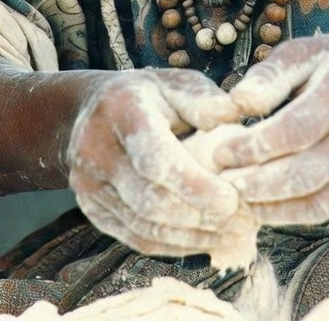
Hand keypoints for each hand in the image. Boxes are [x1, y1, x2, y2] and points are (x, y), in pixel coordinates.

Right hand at [67, 67, 240, 256]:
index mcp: (121, 109)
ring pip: (143, 226)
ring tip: (231, 234)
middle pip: (149, 200)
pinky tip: (204, 238)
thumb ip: (203, 99)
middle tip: (241, 222)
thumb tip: (232, 116)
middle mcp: (95, 148)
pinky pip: (136, 237)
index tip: (232, 199)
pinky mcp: (91, 209)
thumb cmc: (147, 95)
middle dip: (199, 217)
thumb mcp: (176, 82)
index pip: (156, 159)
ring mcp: (88, 183)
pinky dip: (173, 244)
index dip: (195, 185)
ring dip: (191, 237)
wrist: (92, 108)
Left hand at [214, 36, 328, 225]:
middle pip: (308, 172)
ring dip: (270, 206)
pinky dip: (288, 213)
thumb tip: (238, 102)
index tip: (219, 152)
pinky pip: (326, 209)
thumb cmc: (326, 66)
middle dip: (258, 184)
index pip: (298, 129)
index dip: (255, 146)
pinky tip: (260, 205)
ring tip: (235, 197)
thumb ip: (269, 75)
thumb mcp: (299, 53)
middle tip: (221, 183)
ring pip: (317, 201)